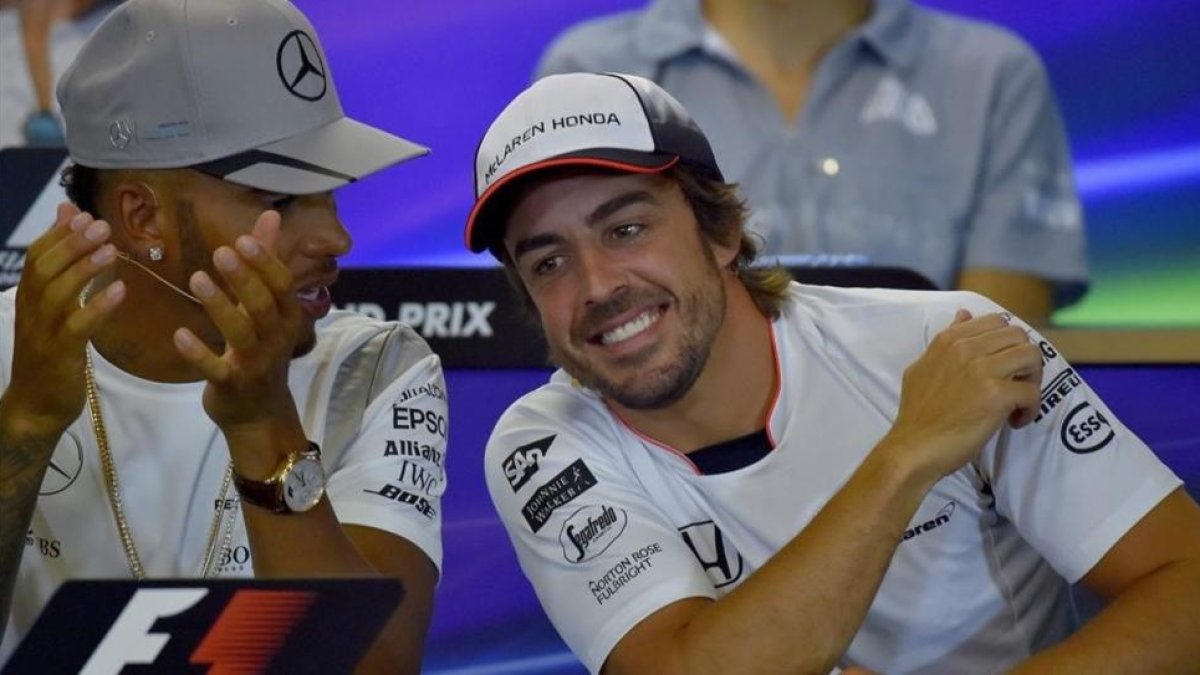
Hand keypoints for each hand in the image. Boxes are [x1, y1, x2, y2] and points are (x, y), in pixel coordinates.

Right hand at [2, 203, 123, 439]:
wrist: (36, 407)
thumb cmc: (49, 354)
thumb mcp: (51, 312)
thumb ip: (60, 272)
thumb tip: (67, 225)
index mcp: (28, 299)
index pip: (35, 257)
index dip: (58, 234)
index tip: (83, 214)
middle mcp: (30, 311)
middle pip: (45, 269)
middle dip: (72, 244)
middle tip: (101, 225)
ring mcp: (43, 333)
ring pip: (58, 293)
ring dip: (84, 269)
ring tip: (111, 250)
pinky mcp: (60, 355)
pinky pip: (77, 326)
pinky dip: (97, 307)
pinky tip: (119, 291)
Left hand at [171, 211, 302, 443]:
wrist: (259, 410)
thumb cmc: (262, 348)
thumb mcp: (268, 306)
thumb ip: (267, 261)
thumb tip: (271, 214)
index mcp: (287, 316)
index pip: (282, 285)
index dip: (265, 262)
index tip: (242, 239)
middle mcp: (277, 338)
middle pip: (263, 304)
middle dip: (244, 278)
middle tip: (219, 252)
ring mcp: (256, 363)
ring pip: (240, 332)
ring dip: (219, 306)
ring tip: (196, 279)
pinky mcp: (232, 384)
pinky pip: (216, 368)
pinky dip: (198, 353)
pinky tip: (179, 335)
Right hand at [883, 310, 1041, 480]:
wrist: (914, 447)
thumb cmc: (917, 413)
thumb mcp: (923, 367)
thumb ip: (945, 341)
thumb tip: (964, 315)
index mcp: (949, 340)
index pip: (996, 322)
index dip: (1007, 343)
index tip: (1003, 366)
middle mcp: (966, 349)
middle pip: (1019, 336)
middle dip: (1024, 359)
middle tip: (1017, 383)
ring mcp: (982, 370)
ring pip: (1031, 356)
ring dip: (1033, 379)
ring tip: (1020, 399)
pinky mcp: (996, 395)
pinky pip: (1032, 392)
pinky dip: (1030, 408)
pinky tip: (1015, 420)